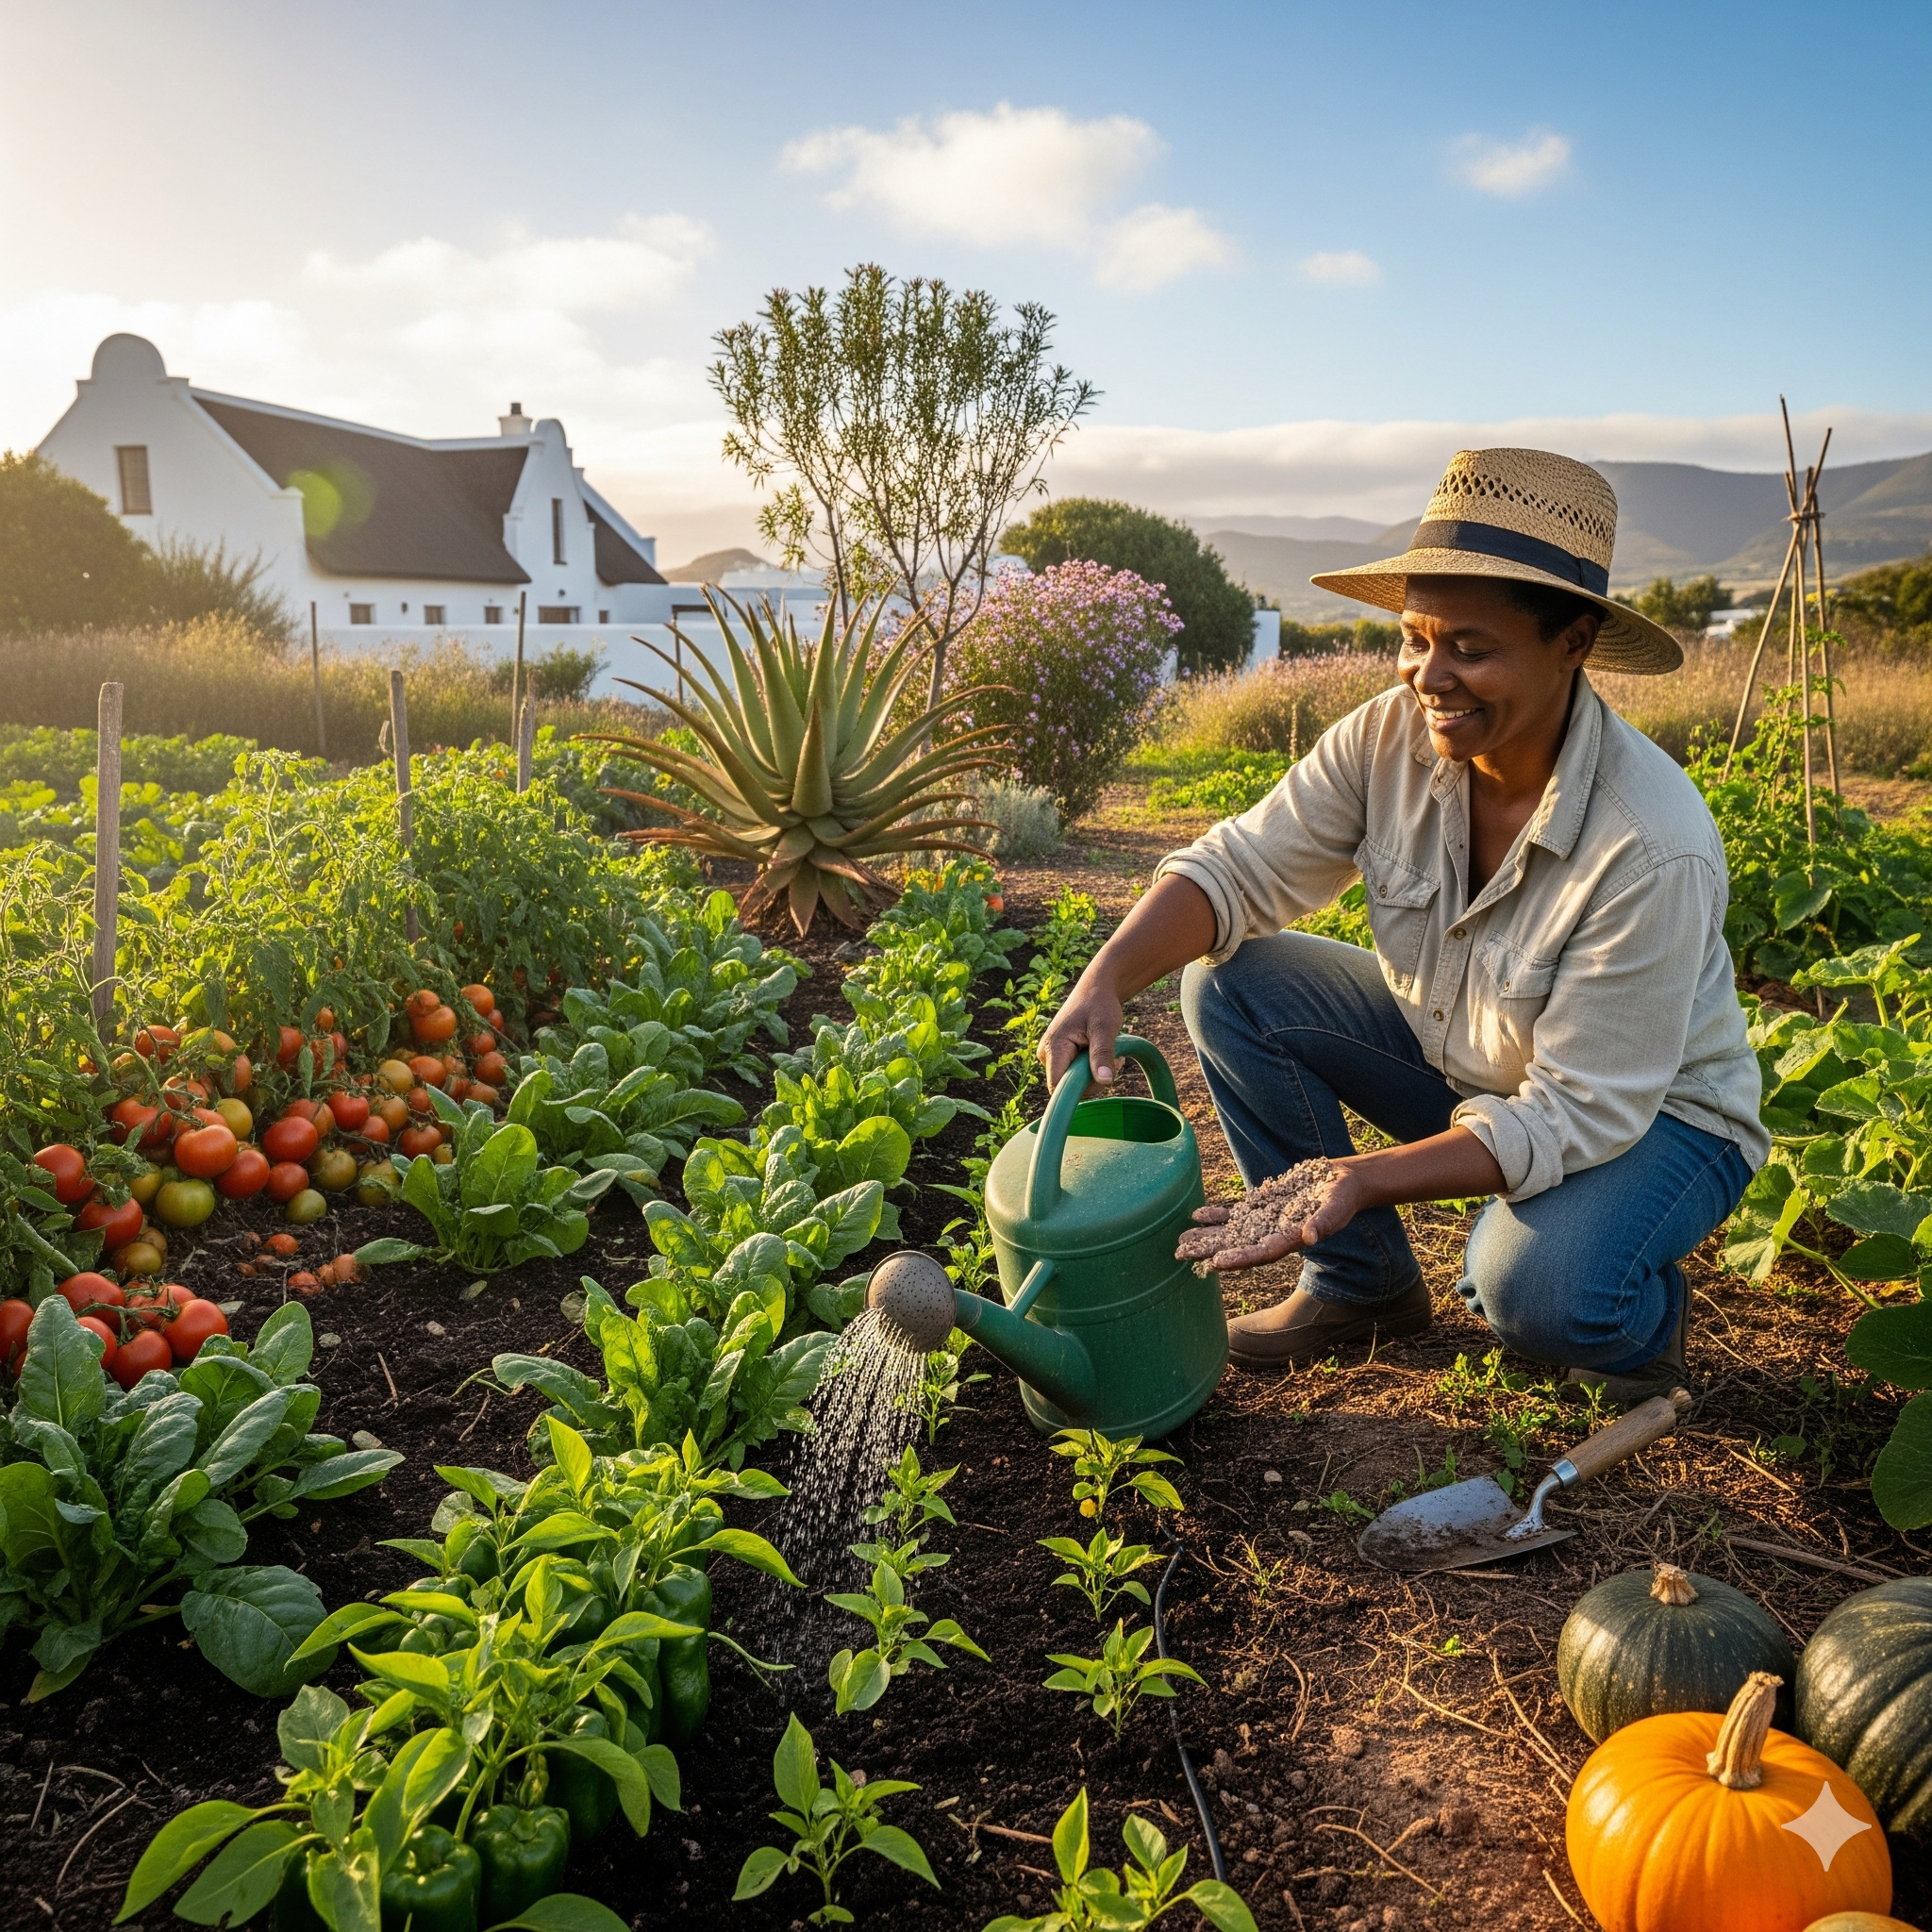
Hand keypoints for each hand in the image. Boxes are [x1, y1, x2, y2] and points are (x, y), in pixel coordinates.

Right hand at [1040, 974, 1124, 1089]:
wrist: (1095, 990)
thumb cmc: (1100, 1005)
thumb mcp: (1105, 1028)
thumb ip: (1102, 1055)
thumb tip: (1105, 1082)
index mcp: (1053, 1047)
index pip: (1057, 1086)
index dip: (1079, 1089)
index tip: (1103, 1077)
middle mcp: (1046, 1054)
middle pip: (1067, 1086)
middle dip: (1092, 1078)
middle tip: (1112, 1058)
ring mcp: (1051, 1056)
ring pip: (1073, 1081)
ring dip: (1094, 1072)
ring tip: (1107, 1050)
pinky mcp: (1058, 1057)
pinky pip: (1074, 1073)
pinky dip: (1090, 1067)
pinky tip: (1099, 1050)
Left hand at [1176, 1164, 1367, 1272]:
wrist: (1340, 1183)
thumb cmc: (1341, 1199)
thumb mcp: (1335, 1209)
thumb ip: (1324, 1223)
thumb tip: (1311, 1237)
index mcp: (1289, 1241)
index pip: (1259, 1254)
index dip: (1238, 1258)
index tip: (1215, 1262)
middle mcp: (1272, 1235)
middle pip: (1236, 1246)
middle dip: (1209, 1251)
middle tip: (1181, 1255)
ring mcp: (1264, 1221)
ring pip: (1231, 1232)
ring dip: (1207, 1236)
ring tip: (1180, 1240)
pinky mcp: (1262, 1206)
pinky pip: (1235, 1214)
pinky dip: (1216, 1215)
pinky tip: (1196, 1215)